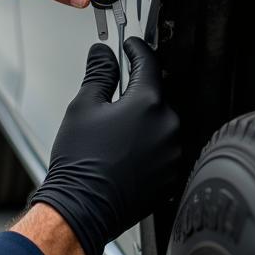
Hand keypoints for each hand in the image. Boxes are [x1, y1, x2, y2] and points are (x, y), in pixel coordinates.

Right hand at [27, 39, 180, 254]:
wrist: (82, 209)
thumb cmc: (81, 162)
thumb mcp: (84, 106)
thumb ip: (99, 73)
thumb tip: (103, 53)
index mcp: (148, 103)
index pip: (149, 61)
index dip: (136, 48)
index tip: (129, 45)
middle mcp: (168, 126)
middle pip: (157, 92)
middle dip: (138, 87)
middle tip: (115, 91)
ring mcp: (173, 153)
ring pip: (162, 121)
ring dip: (145, 117)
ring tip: (116, 129)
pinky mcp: (172, 175)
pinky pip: (165, 147)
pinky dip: (150, 142)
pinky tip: (125, 149)